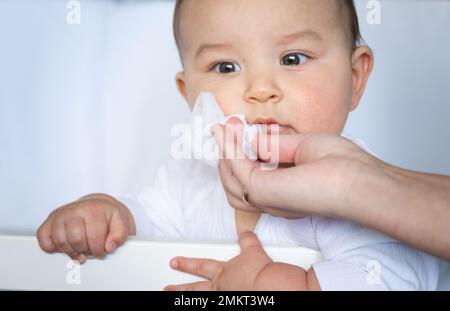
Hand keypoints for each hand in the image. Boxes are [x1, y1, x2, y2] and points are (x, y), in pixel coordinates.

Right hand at [36, 193, 135, 263]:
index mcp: (93, 210)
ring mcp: (60, 215)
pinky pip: (44, 240)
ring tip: (80, 247)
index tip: (102, 250)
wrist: (98, 206)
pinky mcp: (49, 221)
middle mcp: (74, 210)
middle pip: (76, 240)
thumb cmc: (108, 216)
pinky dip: (53, 247)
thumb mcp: (121, 222)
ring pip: (60, 242)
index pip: (94, 237)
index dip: (99, 249)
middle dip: (86, 250)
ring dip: (71, 250)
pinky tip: (66, 245)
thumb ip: (120, 234)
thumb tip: (109, 246)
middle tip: (91, 248)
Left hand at [164, 232, 319, 290]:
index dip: (186, 263)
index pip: (201, 265)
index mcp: (224, 271)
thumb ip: (248, 241)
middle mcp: (221, 286)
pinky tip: (200, 304)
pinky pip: (212, 306)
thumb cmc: (260, 271)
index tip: (175, 262)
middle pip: (194, 288)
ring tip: (176, 299)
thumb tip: (246, 233)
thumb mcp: (254, 250)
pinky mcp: (231, 304)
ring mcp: (223, 297)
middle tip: (167, 288)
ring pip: (200, 300)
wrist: (268, 284)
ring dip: (187, 300)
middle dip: (179, 288)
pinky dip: (203, 303)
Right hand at [213, 119, 381, 218]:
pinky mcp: (262, 190)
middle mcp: (272, 198)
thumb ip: (275, 145)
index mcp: (283, 190)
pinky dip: (229, 148)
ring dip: (225, 151)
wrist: (358, 180)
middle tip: (226, 128)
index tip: (235, 130)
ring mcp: (265, 196)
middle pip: (234, 182)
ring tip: (225, 129)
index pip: (250, 177)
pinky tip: (230, 132)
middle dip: (227, 154)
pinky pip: (235, 167)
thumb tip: (251, 139)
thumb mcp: (303, 146)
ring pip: (230, 179)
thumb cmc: (344, 167)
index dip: (239, 154)